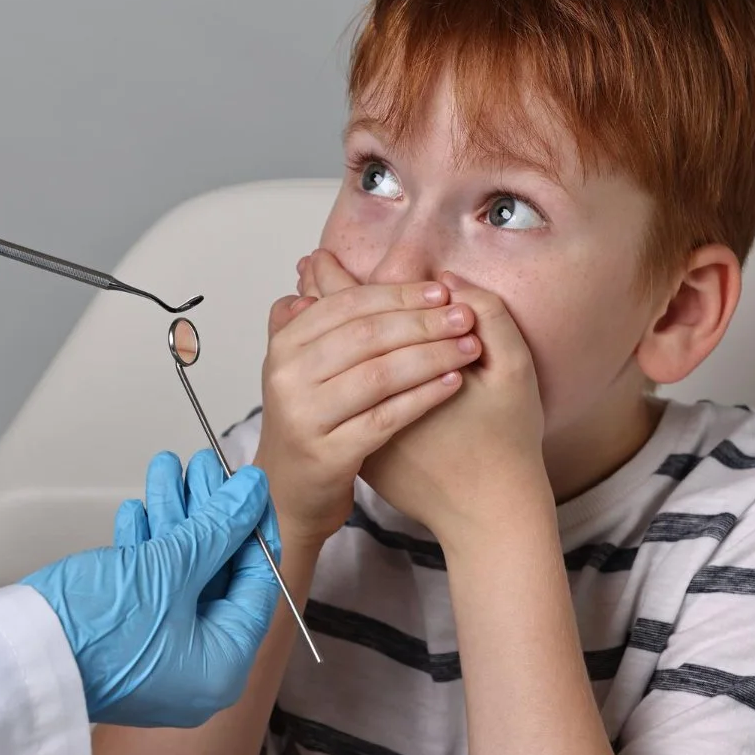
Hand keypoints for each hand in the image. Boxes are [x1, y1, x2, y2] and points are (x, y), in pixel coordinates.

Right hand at [22, 450, 281, 727]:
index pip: (257, 585)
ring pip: (179, 574)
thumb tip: (251, 496)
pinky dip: (146, 547)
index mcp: (222, 666)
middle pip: (216, 574)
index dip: (254, 528)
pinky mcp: (123, 640)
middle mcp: (194, 668)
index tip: (251, 488)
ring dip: (173, 518)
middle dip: (206, 514)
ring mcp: (156, 655)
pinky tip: (139, 511)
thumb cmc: (95, 632)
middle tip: (204, 468)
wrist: (17, 659)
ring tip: (168, 469)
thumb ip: (218, 528)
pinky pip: (148, 587)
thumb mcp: (171, 568)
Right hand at [254, 253, 482, 546]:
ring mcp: (305, 416)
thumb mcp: (299, 364)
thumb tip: (321, 263)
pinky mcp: (328, 454)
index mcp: (285, 345)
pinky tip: (454, 383)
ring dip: (431, 355)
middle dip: (422, 322)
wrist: (286, 492)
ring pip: (379, 374)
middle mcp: (288, 377)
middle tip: (464, 315)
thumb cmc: (307, 422)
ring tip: (469, 346)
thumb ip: (313, 318)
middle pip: (366, 336)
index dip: (397, 295)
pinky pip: (386, 417)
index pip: (347, 305)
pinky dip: (423, 397)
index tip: (441, 291)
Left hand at [299, 251, 547, 545]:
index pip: (361, 314)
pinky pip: (336, 398)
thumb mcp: (513, 374)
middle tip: (310, 263)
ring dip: (321, 331)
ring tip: (308, 293)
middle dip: (320, 299)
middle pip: (333, 336)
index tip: (324, 255)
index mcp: (405, 373)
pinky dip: (331, 369)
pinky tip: (332, 348)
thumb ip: (491, 317)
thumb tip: (448, 281)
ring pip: (327, 368)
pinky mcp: (360, 449)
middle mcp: (365, 403)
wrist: (488, 512)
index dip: (344, 281)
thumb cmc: (506, 441)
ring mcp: (356, 430)